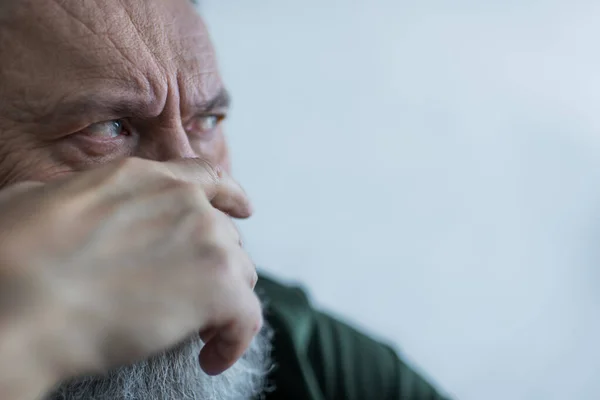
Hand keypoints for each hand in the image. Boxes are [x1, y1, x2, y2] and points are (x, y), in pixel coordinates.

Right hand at [0, 158, 260, 397]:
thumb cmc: (13, 256)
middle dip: (215, 264)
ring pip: (242, 274)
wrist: (21, 302)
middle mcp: (185, 203)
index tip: (244, 209)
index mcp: (144, 179)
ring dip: (225, 301)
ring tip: (199, 330)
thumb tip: (60, 205)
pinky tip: (210, 357)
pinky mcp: (218, 286)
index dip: (232, 197)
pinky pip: (246, 315)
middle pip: (226, 235)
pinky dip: (234, 340)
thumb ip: (75, 199)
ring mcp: (206, 241)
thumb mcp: (38, 201)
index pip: (208, 179)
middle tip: (193, 295)